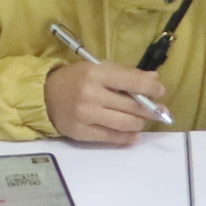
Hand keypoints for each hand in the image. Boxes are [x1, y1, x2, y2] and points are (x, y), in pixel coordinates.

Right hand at [44, 59, 166, 146]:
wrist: (44, 96)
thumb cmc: (75, 79)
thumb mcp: (97, 68)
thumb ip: (125, 73)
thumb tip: (154, 78)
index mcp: (95, 73)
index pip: (131, 81)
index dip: (150, 88)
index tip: (161, 91)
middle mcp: (91, 94)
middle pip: (131, 106)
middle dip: (150, 109)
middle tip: (159, 111)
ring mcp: (86, 115)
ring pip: (125, 123)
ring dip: (140, 123)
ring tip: (142, 121)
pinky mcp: (82, 133)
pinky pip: (112, 137)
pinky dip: (127, 138)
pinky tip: (133, 134)